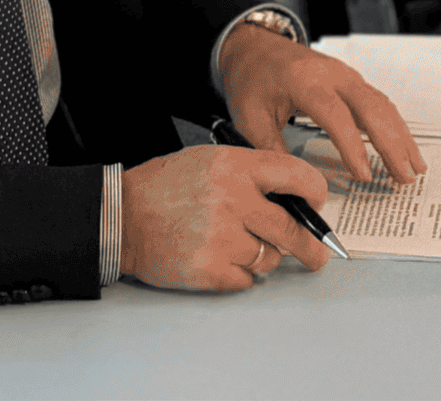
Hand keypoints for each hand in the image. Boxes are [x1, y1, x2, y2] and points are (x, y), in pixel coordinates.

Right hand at [119, 144, 330, 289]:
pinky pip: (246, 280)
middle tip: (317, 254)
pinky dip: (239, 274)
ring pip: (271, 258)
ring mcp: (224, 238)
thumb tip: (292, 196)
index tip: (317, 204)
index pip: (298, 178)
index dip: (314, 194)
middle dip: (311, 247)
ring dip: (264, 257)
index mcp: (237, 167)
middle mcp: (235, 201)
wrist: (123, 216)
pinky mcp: (211, 270)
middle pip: (294, 230)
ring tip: (237, 244)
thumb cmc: (165, 186)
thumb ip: (251, 174)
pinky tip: (219, 257)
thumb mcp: (211, 160)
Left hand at [217, 23, 426, 184]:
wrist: (252, 45)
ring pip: (381, 104)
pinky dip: (393, 125)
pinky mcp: (350, 79)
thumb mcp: (250, 118)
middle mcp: (331, 74)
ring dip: (400, 136)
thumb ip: (273, 152)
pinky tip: (402, 145)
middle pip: (371, 107)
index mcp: (304, 81)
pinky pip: (377, 101)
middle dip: (391, 144)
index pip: (335, 114)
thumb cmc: (250, 78)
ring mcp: (344, 74)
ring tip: (413, 168)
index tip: (364, 176)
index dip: (352, 146)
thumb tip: (294, 187)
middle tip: (405, 177)